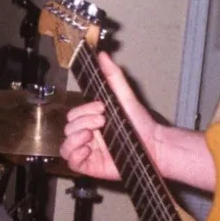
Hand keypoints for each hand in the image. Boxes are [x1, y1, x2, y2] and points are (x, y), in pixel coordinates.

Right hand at [61, 52, 164, 180]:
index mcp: (93, 119)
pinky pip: (71, 162)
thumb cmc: (141, 124)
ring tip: (90, 138)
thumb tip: (103, 55)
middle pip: (68, 128)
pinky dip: (75, 155)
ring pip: (65, 145)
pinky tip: (88, 150)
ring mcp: (89, 151)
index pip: (74, 115)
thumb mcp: (125, 96)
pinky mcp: (91, 165)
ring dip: (74, 139)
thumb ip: (113, 76)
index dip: (83, 111)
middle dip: (82, 123)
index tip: (101, 110)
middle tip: (101, 123)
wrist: (154, 146)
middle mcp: (89, 135)